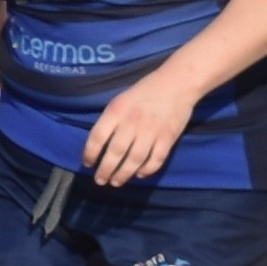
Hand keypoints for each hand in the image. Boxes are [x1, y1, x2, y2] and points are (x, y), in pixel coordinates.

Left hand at [85, 68, 196, 185]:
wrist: (177, 83)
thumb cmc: (144, 91)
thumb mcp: (119, 101)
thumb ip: (109, 120)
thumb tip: (99, 144)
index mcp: (116, 112)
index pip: (97, 138)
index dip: (90, 154)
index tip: (88, 164)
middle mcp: (132, 123)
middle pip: (115, 153)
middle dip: (105, 171)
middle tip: (100, 181)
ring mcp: (151, 131)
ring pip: (134, 160)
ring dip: (123, 174)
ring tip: (115, 182)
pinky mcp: (168, 137)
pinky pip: (156, 159)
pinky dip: (147, 170)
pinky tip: (139, 175)